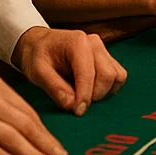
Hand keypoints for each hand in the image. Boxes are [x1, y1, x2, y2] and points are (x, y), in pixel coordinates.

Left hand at [12, 26, 126, 115]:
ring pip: (117, 76)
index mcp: (78, 43)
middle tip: (77, 104)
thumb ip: (55, 88)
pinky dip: (109, 88)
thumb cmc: (37, 55)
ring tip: (84, 96)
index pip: (88, 74)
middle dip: (95, 95)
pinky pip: (118, 75)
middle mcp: (95, 44)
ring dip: (104, 92)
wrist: (40, 43)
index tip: (78, 112)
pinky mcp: (107, 57)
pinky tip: (91, 90)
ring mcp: (103, 49)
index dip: (85, 96)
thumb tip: (72, 105)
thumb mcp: (37, 72)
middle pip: (108, 75)